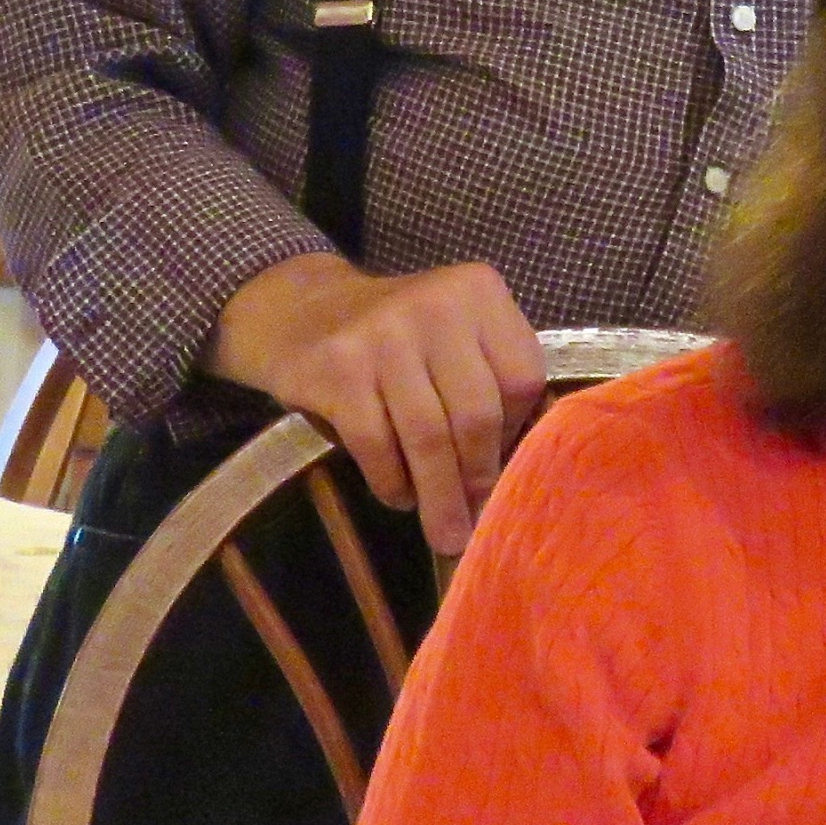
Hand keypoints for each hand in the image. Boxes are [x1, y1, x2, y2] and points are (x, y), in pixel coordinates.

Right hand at [207, 249, 546, 554]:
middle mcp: (436, 305)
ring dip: (439, 495)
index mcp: (479, 292)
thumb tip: (521, 467)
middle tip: (480, 521)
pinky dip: (392, 481)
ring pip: (427, 436)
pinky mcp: (336, 369)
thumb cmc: (400, 337)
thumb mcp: (456, 335)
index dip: (517, 431)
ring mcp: (382, 335)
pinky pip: (376, 444)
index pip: (521, 378)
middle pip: (477, 412)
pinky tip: (400, 497)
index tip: (507, 465)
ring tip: (446, 532)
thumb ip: (491, 379)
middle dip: (480, 478)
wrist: (303, 311)